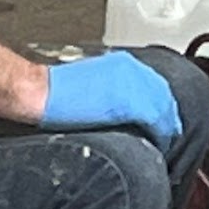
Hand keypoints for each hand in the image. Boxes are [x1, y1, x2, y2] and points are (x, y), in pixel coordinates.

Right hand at [40, 53, 182, 152]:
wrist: (39, 92)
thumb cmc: (55, 92)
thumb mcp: (91, 83)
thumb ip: (111, 91)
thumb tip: (119, 109)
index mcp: (121, 63)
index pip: (153, 84)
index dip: (160, 104)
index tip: (161, 119)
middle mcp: (131, 69)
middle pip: (163, 95)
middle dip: (167, 116)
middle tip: (169, 134)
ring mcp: (131, 84)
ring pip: (163, 107)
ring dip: (166, 126)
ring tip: (164, 143)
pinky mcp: (128, 102)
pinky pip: (156, 120)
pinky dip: (160, 133)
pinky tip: (158, 144)